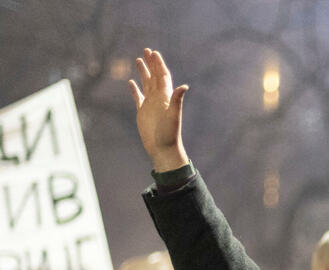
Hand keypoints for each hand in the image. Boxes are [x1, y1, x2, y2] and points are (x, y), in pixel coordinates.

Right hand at [129, 48, 190, 172]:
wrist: (163, 149)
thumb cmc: (169, 134)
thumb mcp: (173, 115)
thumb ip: (177, 100)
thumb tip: (184, 86)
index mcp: (166, 97)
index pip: (162, 76)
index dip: (158, 64)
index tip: (154, 52)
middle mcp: (159, 98)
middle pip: (154, 76)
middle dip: (151, 63)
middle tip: (147, 50)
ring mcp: (150, 104)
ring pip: (146, 84)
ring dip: (143, 72)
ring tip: (138, 60)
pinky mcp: (142, 112)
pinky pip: (138, 97)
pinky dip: (135, 89)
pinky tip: (131, 82)